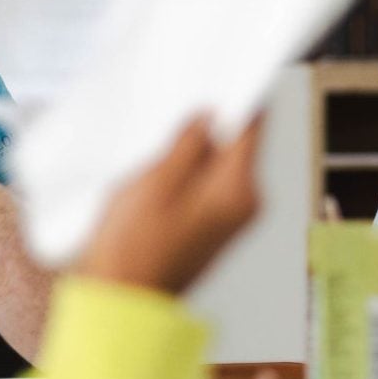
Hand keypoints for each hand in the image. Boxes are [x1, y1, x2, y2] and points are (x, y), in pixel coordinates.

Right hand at [74, 116, 263, 295]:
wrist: (123, 302)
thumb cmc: (133, 247)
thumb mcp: (157, 180)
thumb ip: (189, 143)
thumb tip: (210, 115)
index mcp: (240, 188)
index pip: (254, 126)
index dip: (239, 97)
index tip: (220, 76)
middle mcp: (248, 203)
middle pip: (239, 144)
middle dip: (211, 125)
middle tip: (176, 112)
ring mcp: (234, 217)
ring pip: (222, 163)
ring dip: (196, 150)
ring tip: (161, 149)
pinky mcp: (216, 226)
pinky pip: (210, 184)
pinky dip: (191, 172)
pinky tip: (161, 175)